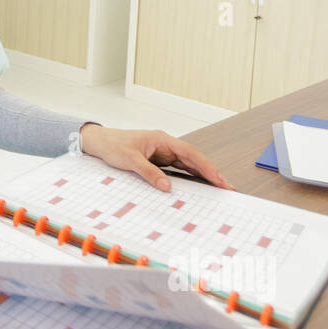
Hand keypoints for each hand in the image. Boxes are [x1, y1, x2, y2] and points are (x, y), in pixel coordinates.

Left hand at [79, 125, 233, 192]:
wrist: (100, 142)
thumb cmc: (113, 145)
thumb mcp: (130, 160)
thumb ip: (149, 172)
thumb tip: (166, 186)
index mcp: (163, 140)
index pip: (190, 153)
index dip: (206, 167)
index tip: (219, 179)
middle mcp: (166, 145)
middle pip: (194, 159)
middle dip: (211, 173)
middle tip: (227, 188)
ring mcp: (164, 153)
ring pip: (189, 164)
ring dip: (203, 176)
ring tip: (219, 189)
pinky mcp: (160, 160)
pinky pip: (179, 169)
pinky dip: (190, 177)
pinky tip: (199, 186)